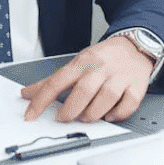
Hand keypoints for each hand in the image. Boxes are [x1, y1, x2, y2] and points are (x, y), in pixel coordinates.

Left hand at [20, 35, 152, 122]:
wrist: (134, 46)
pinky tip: (109, 116)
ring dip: (92, 114)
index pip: (57, 81)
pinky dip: (118, 114)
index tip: (31, 115)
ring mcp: (119, 77)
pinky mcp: (136, 86)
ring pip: (106, 99)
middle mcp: (100, 68)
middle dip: (70, 110)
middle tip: (63, 118)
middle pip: (83, 91)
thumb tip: (27, 94)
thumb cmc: (102, 58)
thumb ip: (52, 81)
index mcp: (82, 62)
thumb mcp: (76, 63)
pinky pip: (128, 104)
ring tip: (85, 117)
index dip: (41, 100)